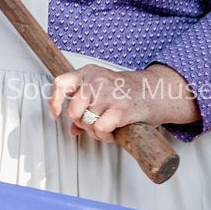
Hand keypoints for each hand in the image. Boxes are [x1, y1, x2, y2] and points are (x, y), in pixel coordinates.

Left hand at [48, 62, 191, 139]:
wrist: (156, 91)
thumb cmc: (128, 91)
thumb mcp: (103, 89)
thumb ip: (85, 105)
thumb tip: (73, 128)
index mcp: (89, 72)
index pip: (61, 83)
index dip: (54, 101)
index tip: (55, 114)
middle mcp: (97, 81)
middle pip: (73, 109)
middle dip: (80, 121)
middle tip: (90, 123)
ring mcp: (109, 94)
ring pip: (87, 122)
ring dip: (94, 131)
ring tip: (104, 128)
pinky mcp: (121, 109)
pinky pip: (100, 129)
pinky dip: (104, 136)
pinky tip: (111, 134)